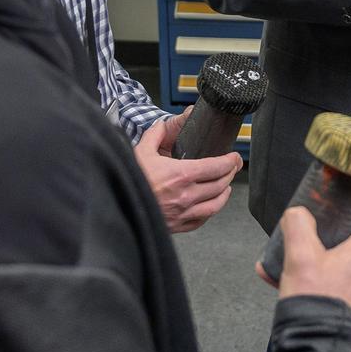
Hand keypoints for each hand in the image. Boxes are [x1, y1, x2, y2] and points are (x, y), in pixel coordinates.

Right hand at [134, 113, 242, 232]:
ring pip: (216, 204)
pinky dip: (210, 211)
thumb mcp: (140, 153)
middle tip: (233, 166)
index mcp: (181, 174)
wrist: (116, 206)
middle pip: (220, 184)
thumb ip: (154, 136)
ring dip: (224, 193)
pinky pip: (202, 219)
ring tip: (226, 186)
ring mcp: (184, 213)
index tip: (234, 157)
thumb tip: (161, 125)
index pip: (216, 167)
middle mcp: (186, 195)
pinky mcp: (178, 226)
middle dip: (230, 173)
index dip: (230, 161)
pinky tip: (210, 205)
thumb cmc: (128, 182)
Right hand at [258, 195, 350, 318]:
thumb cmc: (317, 304)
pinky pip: (338, 283)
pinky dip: (318, 277)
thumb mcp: (300, 257)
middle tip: (318, 227)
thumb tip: (298, 215)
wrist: (320, 349)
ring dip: (323, 255)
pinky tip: (285, 282)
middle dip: (339, 229)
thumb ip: (298, 226)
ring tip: (293, 258)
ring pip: (348, 262)